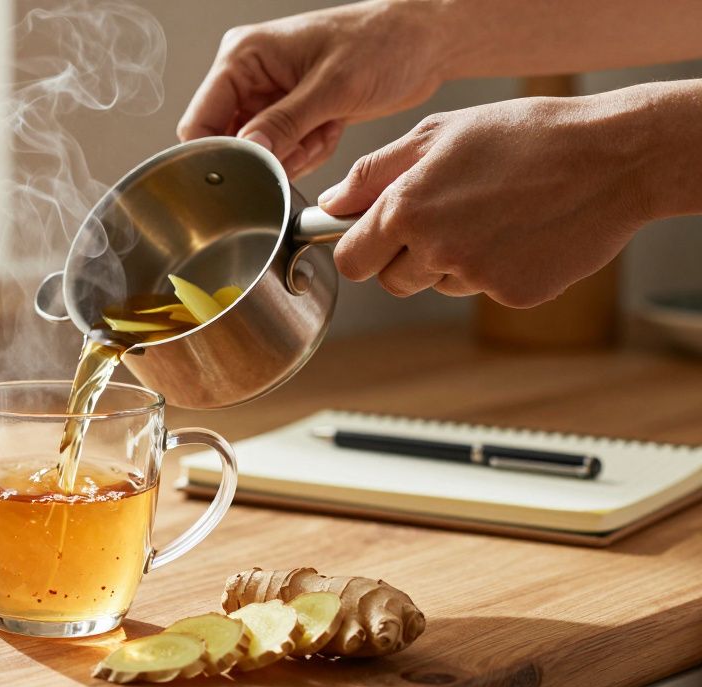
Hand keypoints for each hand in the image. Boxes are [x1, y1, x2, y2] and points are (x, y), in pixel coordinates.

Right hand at [177, 1, 445, 177]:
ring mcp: (270, 95)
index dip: (220, 151)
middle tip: (304, 142)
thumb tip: (248, 151)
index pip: (201, 119)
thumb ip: (283, 123)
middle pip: (230, 140)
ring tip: (325, 128)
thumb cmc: (383, 42)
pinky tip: (331, 128)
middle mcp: (250, 75)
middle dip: (268, 153)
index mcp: (244, 56)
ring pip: (258, 151)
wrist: (424, 43)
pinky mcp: (290, 112)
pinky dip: (307, 150)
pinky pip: (283, 151)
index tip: (250, 168)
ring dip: (293, 153)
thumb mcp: (332, 88)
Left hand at [319, 95, 651, 307]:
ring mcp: (475, 276)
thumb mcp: (438, 134)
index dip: (359, 249)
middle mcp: (434, 248)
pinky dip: (495, 268)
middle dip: (405, 258)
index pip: (351, 259)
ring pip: (438, 284)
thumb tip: (330, 205)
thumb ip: (374, 173)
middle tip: (445, 215)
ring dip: (451, 261)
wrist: (613, 158)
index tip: (371, 237)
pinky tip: (522, 231)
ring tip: (492, 214)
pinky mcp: (512, 295)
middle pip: (391, 281)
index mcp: (407, 208)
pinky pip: (483, 290)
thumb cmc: (524, 135)